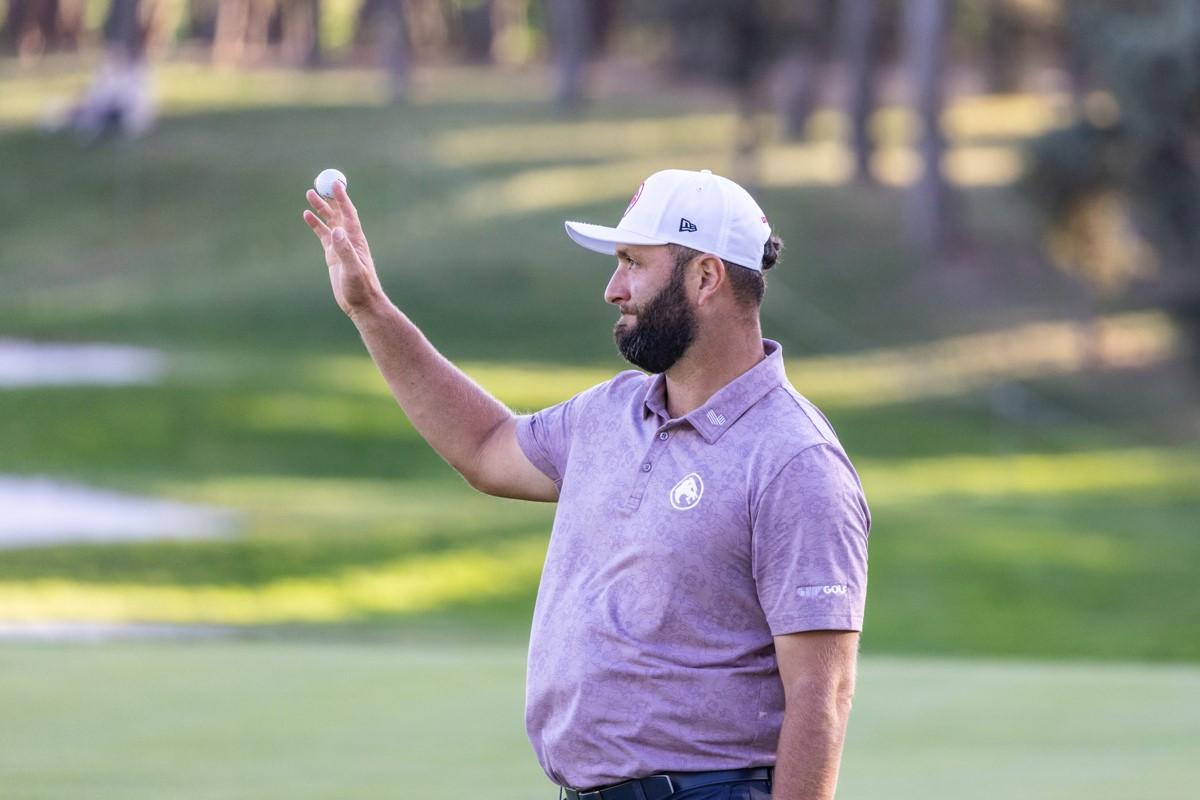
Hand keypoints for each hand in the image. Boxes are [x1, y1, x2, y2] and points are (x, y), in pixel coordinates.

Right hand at [303, 181, 385, 316]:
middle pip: (338, 213)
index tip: (335, 183)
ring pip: (329, 222)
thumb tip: (337, 231)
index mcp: (356, 240)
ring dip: (320, 208)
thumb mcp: (353, 270)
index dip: (342, 198)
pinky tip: (307, 215)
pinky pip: (323, 235)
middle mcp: (349, 240)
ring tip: (308, 194)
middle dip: (328, 198)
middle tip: (316, 185)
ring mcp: (341, 246)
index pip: (349, 213)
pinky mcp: (333, 255)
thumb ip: (345, 251)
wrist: (361, 304)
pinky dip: (315, 224)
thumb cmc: (361, 288)